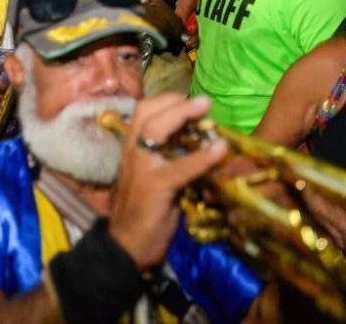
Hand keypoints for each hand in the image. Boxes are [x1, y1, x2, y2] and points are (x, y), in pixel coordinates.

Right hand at [108, 93, 227, 269]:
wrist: (125, 245)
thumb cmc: (141, 212)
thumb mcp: (151, 178)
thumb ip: (168, 160)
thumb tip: (196, 146)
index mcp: (131, 149)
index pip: (142, 112)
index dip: (166, 101)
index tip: (189, 99)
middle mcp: (133, 152)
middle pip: (147, 112)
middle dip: (176, 102)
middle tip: (202, 102)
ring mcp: (142, 167)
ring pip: (157, 129)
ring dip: (184, 116)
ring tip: (207, 112)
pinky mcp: (156, 187)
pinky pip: (181, 167)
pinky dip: (202, 157)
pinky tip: (220, 150)